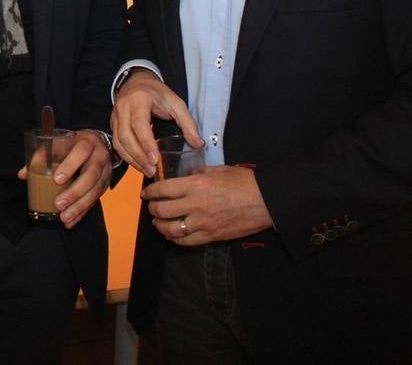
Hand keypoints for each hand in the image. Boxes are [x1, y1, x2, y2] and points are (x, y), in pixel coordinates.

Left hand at [15, 129, 112, 227]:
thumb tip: (23, 174)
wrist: (98, 144)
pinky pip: (95, 201)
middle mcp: (99, 157)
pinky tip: (70, 221)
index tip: (57, 180)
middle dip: (75, 192)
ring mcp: (105, 173)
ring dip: (79, 207)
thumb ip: (41, 157)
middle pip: (91, 175)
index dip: (70, 165)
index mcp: (87, 142)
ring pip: (95, 191)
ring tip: (64, 217)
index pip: (81, 151)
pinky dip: (82, 213)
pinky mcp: (105, 186)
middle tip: (58, 204)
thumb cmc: (72, 145)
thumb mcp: (58, 144)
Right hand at [110, 70, 202, 177]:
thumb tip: (197, 144)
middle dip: (138, 157)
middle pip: (125, 137)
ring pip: (119, 143)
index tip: (155, 159)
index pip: (139, 124)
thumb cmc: (156, 92)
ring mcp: (115, 117)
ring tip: (147, 171)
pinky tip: (139, 164)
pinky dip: (127, 157)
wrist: (137, 81)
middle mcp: (123, 108)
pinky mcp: (113, 125)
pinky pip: (117, 144)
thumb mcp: (176, 102)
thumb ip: (187, 123)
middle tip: (152, 170)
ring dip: (132, 160)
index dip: (146, 143)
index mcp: (138, 100)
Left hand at [141, 165, 272, 245]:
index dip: (150, 191)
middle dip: (152, 209)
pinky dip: (175, 238)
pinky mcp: (211, 236)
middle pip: (162, 210)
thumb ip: (198, 172)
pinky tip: (172, 234)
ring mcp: (202, 223)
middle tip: (151, 206)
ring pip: (170, 229)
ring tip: (158, 222)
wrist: (265, 201)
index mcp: (196, 184)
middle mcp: (195, 204)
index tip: (146, 193)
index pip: (163, 189)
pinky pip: (186, 241)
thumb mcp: (218, 169)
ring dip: (160, 225)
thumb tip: (186, 175)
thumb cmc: (244, 182)